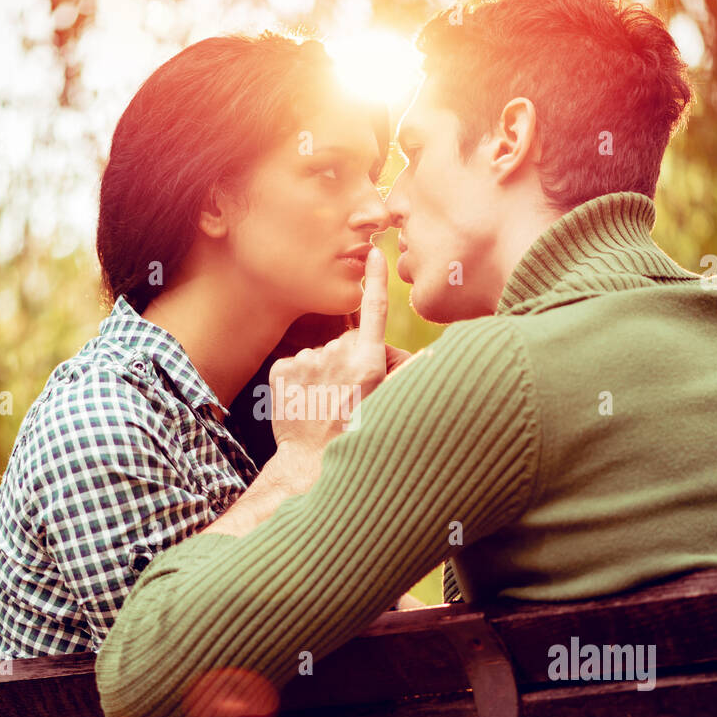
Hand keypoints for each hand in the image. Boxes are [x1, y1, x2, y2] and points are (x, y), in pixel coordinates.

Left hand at [268, 246, 391, 456]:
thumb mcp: (386, 408)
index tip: (374, 252)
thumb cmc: (354, 439)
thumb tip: (434, 354)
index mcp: (367, 363)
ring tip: (328, 403)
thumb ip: (407, 375)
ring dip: (328, 371)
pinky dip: (303, 377)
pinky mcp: (282, 368)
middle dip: (356, 359)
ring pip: (324, 354)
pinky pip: (298, 362)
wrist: (307, 464)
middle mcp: (337, 355)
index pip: (374, 309)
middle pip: (351, 341)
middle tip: (355, 394)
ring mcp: (307, 361)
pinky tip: (307, 400)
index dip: (376, 279)